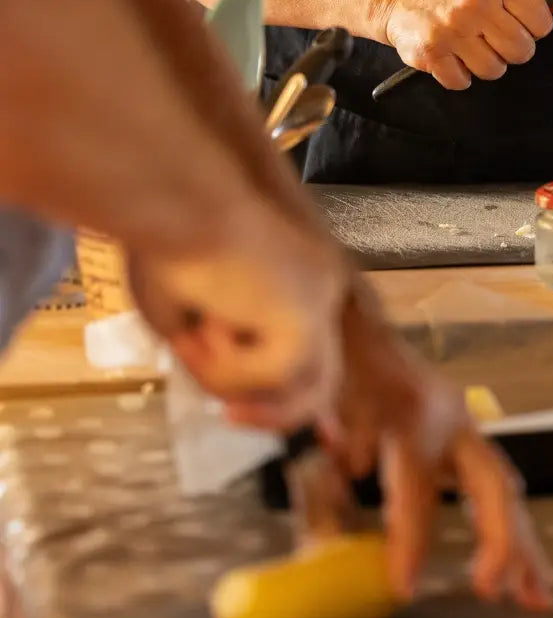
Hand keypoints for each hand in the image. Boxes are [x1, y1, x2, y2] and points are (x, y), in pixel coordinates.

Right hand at [127, 204, 345, 432]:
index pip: (314, 344)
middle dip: (277, 411)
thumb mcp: (183, 311)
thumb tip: (229, 396)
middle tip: (231, 418)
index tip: (254, 412)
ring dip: (229, 375)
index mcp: (301, 272)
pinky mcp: (310, 319)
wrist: (176, 199)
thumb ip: (212, 353)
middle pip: (322, 376)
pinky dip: (225, 365)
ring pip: (293, 384)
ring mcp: (322, 302)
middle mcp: (322, 284)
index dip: (290, 391)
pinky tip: (206, 321)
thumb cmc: (164, 238)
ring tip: (192, 335)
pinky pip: (270, 378)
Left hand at [323, 279, 552, 610]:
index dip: (412, 536)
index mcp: (412, 410)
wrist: (355, 326)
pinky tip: (525, 573)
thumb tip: (351, 464)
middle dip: (498, 540)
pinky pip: (497, 490)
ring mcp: (464, 430)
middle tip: (491, 592)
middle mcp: (450, 420)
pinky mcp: (464, 442)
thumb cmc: (335, 364)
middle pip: (490, 483)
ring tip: (535, 599)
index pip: (418, 482)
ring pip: (505, 491)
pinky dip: (513, 533)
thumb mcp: (323, 394)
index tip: (405, 587)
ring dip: (522, 545)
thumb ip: (339, 427)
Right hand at [380, 0, 552, 89]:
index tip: (519, 26)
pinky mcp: (431, 54)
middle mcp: (475, 4)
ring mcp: (452, 31)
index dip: (533, 29)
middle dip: (511, 50)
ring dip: (485, 64)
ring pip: (494, 70)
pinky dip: (459, 75)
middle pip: (522, 52)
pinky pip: (463, 82)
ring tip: (470, 46)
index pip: (541, 22)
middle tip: (494, 40)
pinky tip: (451, 56)